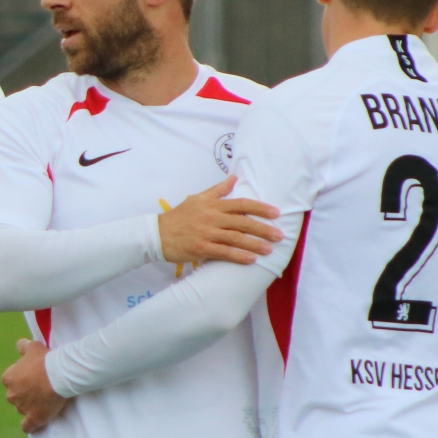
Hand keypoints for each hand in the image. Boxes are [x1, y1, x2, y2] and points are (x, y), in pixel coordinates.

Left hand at [2, 337, 67, 432]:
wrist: (58, 375)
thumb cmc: (45, 360)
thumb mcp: (33, 348)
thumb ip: (24, 346)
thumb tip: (20, 344)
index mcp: (8, 378)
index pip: (11, 381)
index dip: (22, 379)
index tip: (33, 377)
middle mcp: (11, 394)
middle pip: (16, 396)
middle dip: (24, 394)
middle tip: (40, 389)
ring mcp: (22, 408)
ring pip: (22, 410)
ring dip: (30, 407)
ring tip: (44, 402)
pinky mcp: (33, 418)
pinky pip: (27, 427)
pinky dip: (30, 427)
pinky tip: (34, 425)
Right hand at [157, 177, 281, 266]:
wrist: (157, 234)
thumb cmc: (179, 216)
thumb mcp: (197, 199)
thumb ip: (218, 190)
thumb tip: (234, 178)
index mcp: (213, 205)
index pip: (241, 204)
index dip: (260, 208)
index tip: (276, 214)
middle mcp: (212, 218)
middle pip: (243, 222)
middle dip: (263, 229)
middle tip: (280, 235)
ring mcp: (206, 233)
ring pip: (236, 239)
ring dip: (255, 244)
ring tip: (269, 250)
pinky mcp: (201, 248)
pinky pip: (224, 253)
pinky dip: (238, 256)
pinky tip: (251, 260)